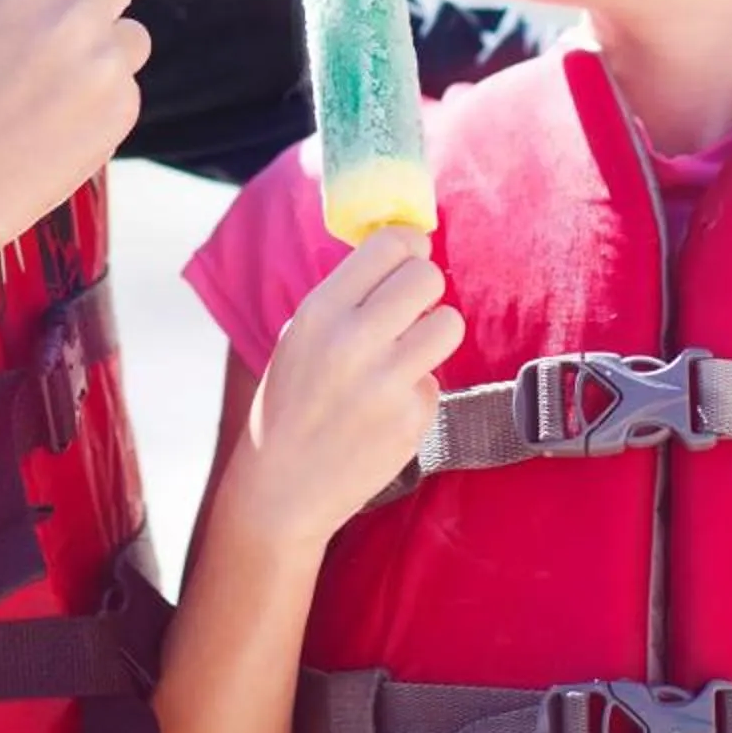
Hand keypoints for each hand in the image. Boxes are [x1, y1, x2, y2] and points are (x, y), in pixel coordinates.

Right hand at [228, 228, 464, 543]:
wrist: (282, 489)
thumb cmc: (290, 404)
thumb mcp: (300, 336)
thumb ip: (346, 298)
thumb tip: (403, 254)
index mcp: (319, 311)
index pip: (390, 244)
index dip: (409, 246)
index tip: (410, 258)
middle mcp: (353, 341)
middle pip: (428, 276)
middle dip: (425, 289)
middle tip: (411, 308)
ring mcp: (386, 383)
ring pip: (449, 323)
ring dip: (433, 333)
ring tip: (407, 352)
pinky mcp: (411, 419)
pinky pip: (436, 380)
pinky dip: (417, 389)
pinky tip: (386, 409)